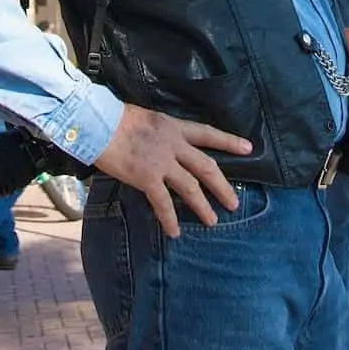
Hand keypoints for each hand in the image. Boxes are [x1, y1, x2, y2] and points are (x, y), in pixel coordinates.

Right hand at [94, 104, 252, 237]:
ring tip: (212, 221)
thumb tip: (167, 146)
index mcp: (174, 127)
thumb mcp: (148, 119)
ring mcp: (162, 162)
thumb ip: (162, 133)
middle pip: (206, 166)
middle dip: (222, 186)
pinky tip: (175, 231)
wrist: (99, 124)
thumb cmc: (117, 118)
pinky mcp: (147, 177)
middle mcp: (173, 144)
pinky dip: (170, 219)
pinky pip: (163, 203)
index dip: (229, 142)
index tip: (249, 149)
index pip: (208, 133)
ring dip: (203, 206)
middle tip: (234, 202)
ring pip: (191, 187)